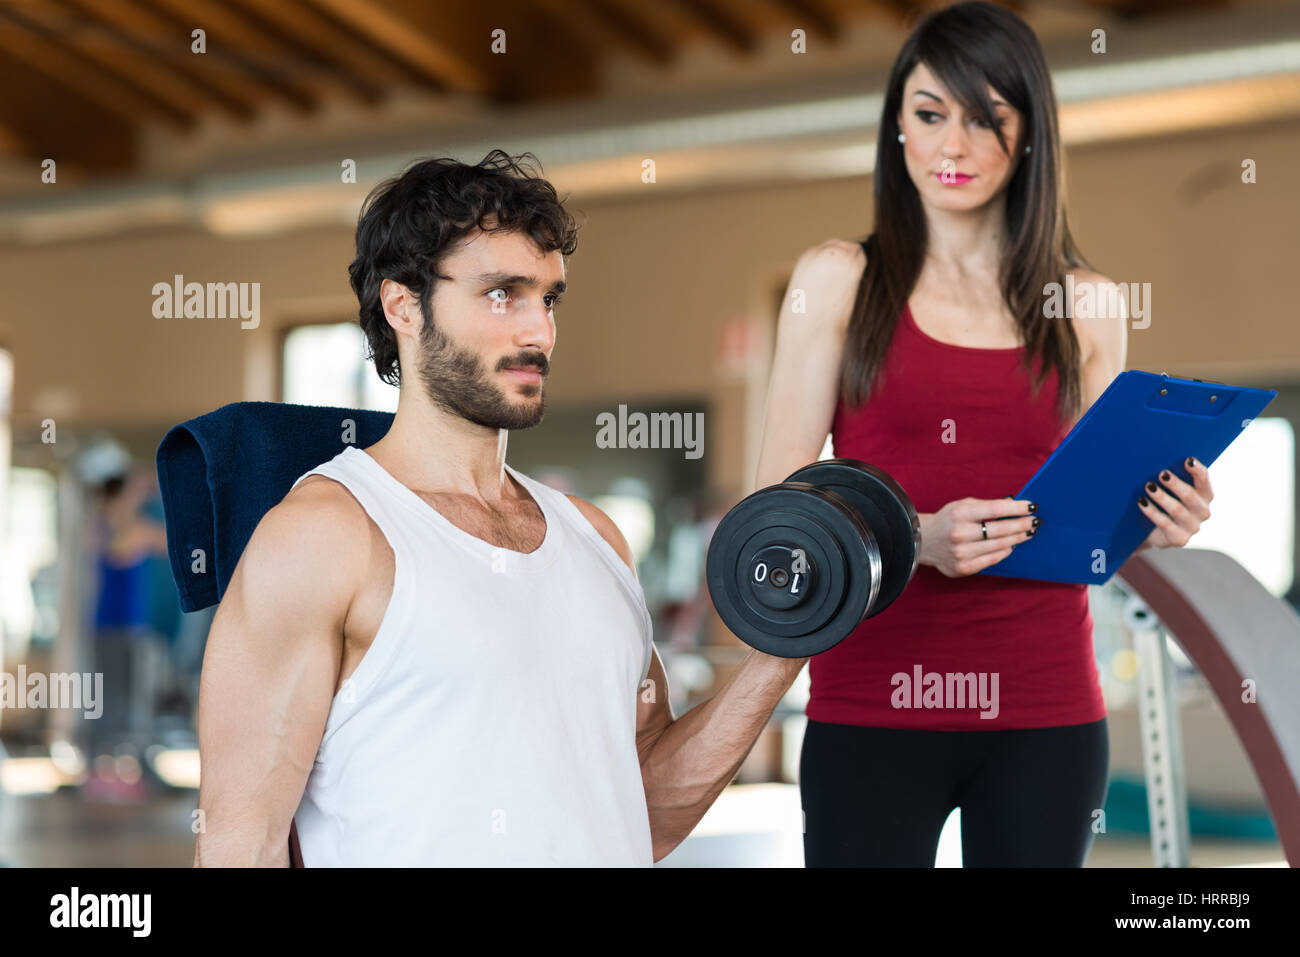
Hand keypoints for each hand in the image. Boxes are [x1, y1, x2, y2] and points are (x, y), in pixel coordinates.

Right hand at [919, 496, 1038, 577]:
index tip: (1032, 507)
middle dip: (1022, 524)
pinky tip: (1011, 545)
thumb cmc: (948, 520)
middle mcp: (960, 533)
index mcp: (960, 513)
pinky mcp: (963, 567)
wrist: (924, 541)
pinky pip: (992, 559)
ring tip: (1028, 532)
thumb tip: (1014, 506)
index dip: (1017, 508)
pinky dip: (1004, 551)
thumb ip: (986, 506)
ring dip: (1017, 538)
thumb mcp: (962, 506)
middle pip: (1001, 529)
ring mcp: (961, 553)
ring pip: (1000, 546)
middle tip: (1034, 522)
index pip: (996, 509)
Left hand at [1136, 456, 1212, 549]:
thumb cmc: (1162, 503)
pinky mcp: (1179, 538)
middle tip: (1161, 473)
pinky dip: (1152, 511)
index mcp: (1204, 495)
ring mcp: (1192, 527)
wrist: (1152, 532)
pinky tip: (1142, 502)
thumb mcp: (1169, 490)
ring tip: (1149, 487)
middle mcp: (1203, 511)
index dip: (1198, 471)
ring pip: (1177, 509)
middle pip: (1190, 496)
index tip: (1187, 460)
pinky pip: (1165, 523)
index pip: (1204, 481)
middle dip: (1176, 484)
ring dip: (1162, 497)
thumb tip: (1157, 457)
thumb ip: (1170, 477)